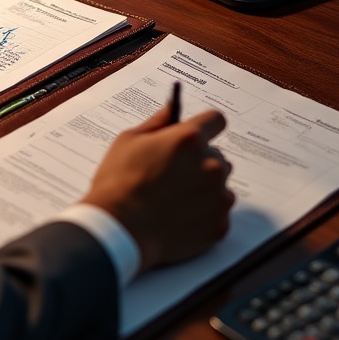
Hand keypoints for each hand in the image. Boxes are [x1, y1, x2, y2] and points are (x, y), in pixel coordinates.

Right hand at [82, 102, 234, 271]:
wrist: (120, 229)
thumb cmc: (118, 183)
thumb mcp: (128, 141)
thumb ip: (156, 123)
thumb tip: (171, 110)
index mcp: (189, 140)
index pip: (215, 120)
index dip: (205, 126)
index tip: (197, 134)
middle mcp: (211, 165)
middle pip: (217, 156)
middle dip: (199, 161)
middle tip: (174, 174)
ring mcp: (218, 196)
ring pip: (220, 185)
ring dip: (204, 188)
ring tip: (175, 199)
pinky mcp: (220, 224)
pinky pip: (219, 213)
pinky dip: (204, 214)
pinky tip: (179, 217)